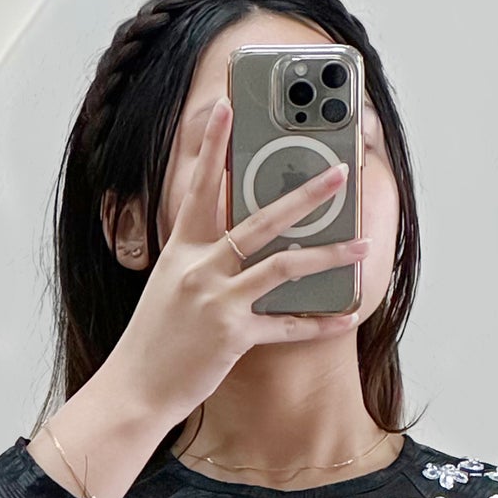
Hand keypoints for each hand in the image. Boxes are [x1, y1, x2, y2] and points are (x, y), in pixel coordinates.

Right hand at [110, 95, 371, 427]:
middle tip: (337, 174)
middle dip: (304, 195)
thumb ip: (199, 261)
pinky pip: (287, 326)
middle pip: (259, 221)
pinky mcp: (232, 336)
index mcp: (181, 252)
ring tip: (363, 244)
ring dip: (329, 255)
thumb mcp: (168, 287)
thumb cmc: (154, 340)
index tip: (225, 109)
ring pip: (284, 267)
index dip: (212, 147)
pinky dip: (320, 322)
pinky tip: (347, 315)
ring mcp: (216, 301)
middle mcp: (199, 269)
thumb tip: (236, 242)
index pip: (199, 189)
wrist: (134, 387)